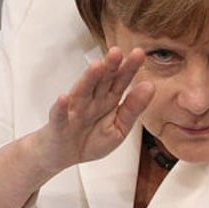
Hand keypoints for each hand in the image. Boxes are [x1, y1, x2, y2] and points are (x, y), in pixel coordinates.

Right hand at [0, 47, 153, 207]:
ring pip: (81, 92)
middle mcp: (91, 101)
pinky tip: (64, 98)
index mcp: (108, 101)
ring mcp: (74, 111)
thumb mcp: (118, 128)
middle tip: (117, 52)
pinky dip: (61, 108)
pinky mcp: (58, 125)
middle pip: (101, 82)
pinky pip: (59, 116)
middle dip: (109, 67)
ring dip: (88, 79)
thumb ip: (133, 109)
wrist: (59, 155)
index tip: (139, 53)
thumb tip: (150, 87)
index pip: (120, 82)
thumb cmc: (89, 140)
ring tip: (97, 66)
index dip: (129, 68)